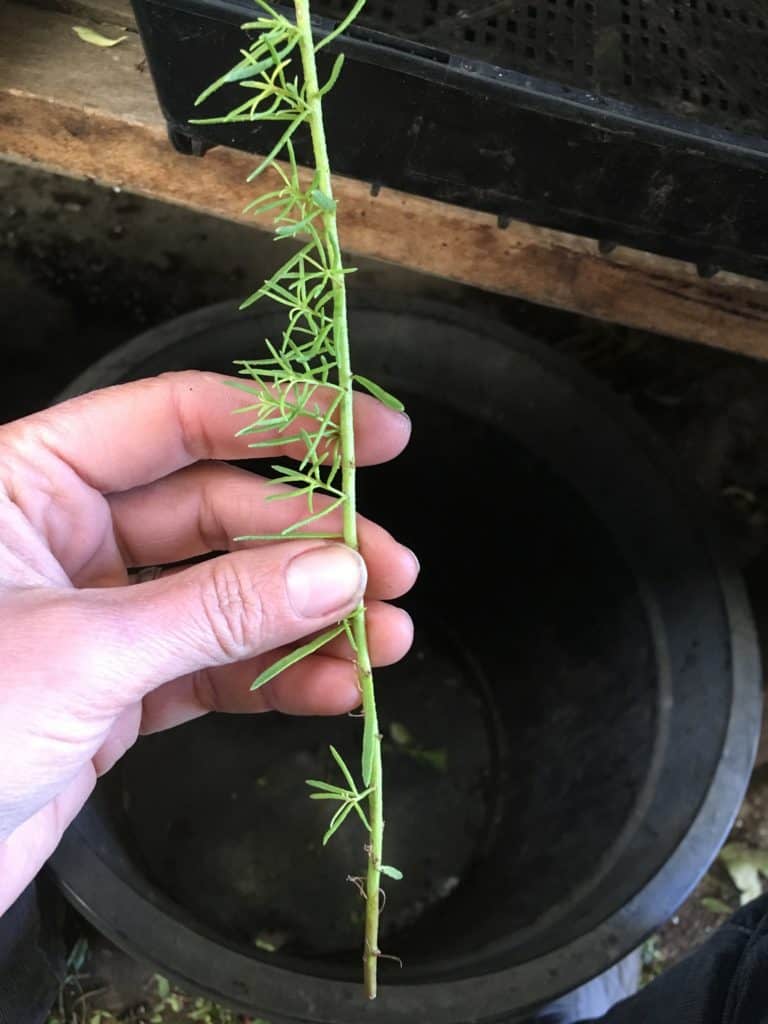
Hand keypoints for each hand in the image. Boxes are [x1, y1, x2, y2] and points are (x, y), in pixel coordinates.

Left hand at [0, 371, 416, 912]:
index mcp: (33, 480)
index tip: (379, 435)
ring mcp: (98, 615)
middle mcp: (68, 535)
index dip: (286, 419)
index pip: (178, 420)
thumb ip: (214, 610)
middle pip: (220, 513)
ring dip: (308, 617)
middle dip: (310, 543)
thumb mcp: (82, 652)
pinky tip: (336, 689)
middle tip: (391, 571)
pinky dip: (274, 679)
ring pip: (225, 595)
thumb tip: (336, 574)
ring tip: (386, 639)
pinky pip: (211, 668)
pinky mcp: (116, 690)